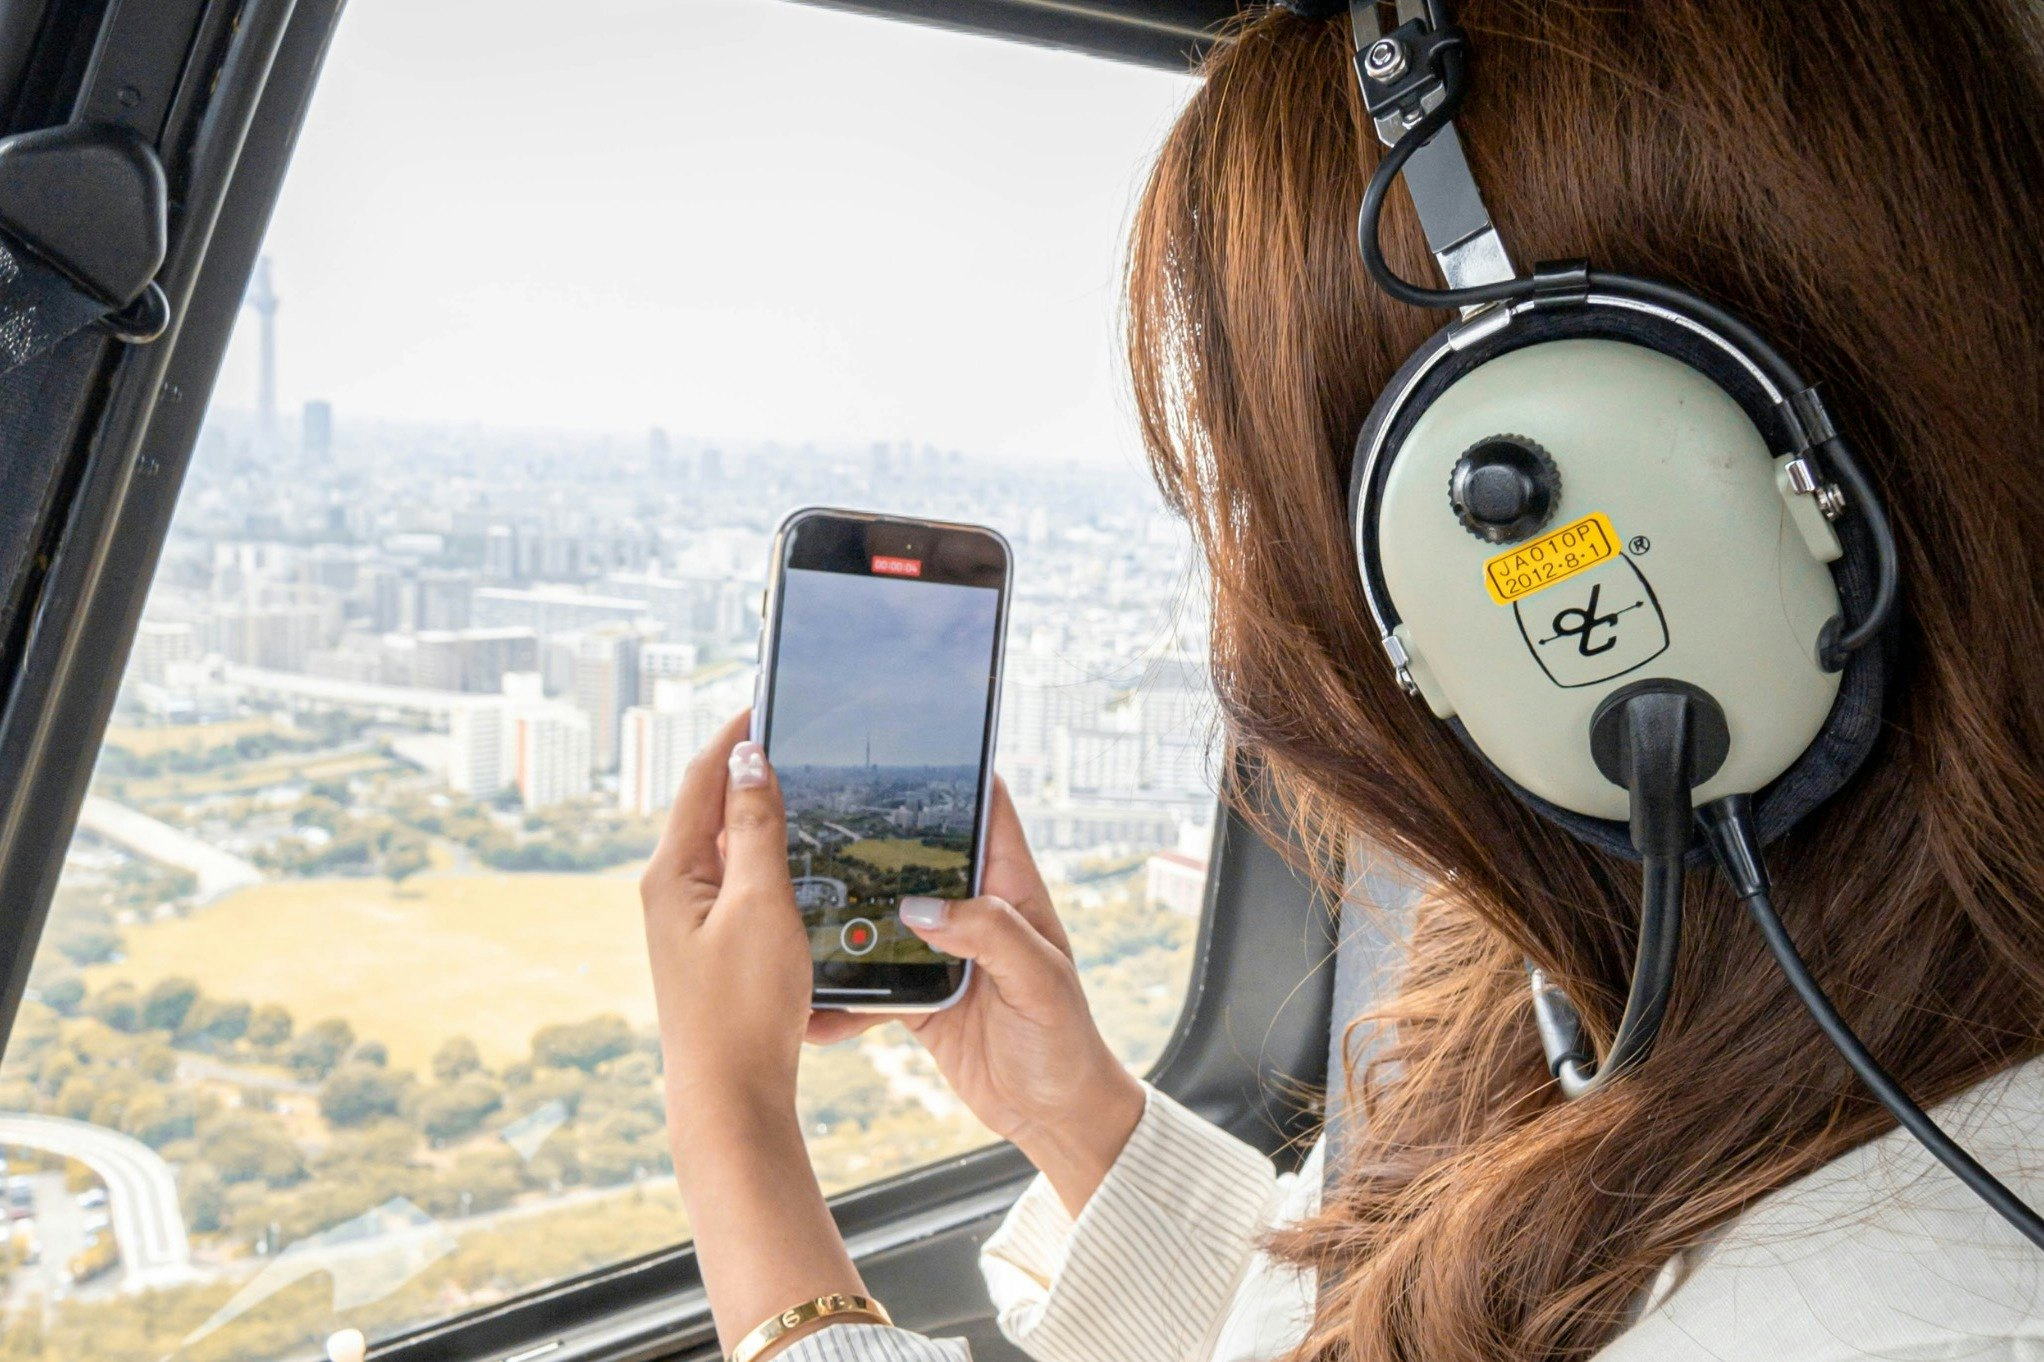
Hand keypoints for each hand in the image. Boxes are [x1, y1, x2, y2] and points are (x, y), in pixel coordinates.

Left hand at [643, 712, 863, 1353]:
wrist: (731, 1100)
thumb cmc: (743, 1008)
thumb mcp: (760, 906)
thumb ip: (756, 829)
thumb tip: (748, 760)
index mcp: (673, 874)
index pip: (701, 780)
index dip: (736, 737)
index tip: (769, 701)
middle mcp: (674, 893)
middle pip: (713, 811)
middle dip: (753, 772)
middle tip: (800, 739)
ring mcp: (692, 924)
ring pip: (732, 850)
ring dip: (766, 818)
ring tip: (811, 790)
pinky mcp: (716, 951)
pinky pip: (745, 886)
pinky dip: (774, 862)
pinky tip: (808, 864)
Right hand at [808, 779, 1144, 1214]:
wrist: (1053, 1116)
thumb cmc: (1067, 1042)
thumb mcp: (1040, 982)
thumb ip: (990, 936)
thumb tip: (921, 907)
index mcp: (1011, 889)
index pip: (987, 808)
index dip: (958, 769)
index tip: (912, 740)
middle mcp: (972, 910)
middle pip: (917, 853)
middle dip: (872, 832)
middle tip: (816, 808)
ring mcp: (939, 950)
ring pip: (881, 914)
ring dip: (842, 913)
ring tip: (792, 897)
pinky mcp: (916, 995)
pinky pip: (869, 981)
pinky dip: (839, 992)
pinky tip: (807, 1001)